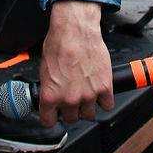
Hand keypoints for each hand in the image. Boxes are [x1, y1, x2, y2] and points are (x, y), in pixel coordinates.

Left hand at [37, 1, 113, 125]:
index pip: (49, 122)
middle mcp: (69, 99)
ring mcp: (88, 95)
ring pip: (89, 115)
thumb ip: (49, 87)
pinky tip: (100, 92)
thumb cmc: (59, 43)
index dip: (52, 117)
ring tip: (87, 94)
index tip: (55, 114)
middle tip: (73, 98)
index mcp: (50, 96)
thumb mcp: (44, 69)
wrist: (76, 30)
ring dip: (88, 107)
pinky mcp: (104, 88)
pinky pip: (107, 106)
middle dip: (71, 109)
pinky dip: (105, 100)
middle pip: (71, 119)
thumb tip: (52, 93)